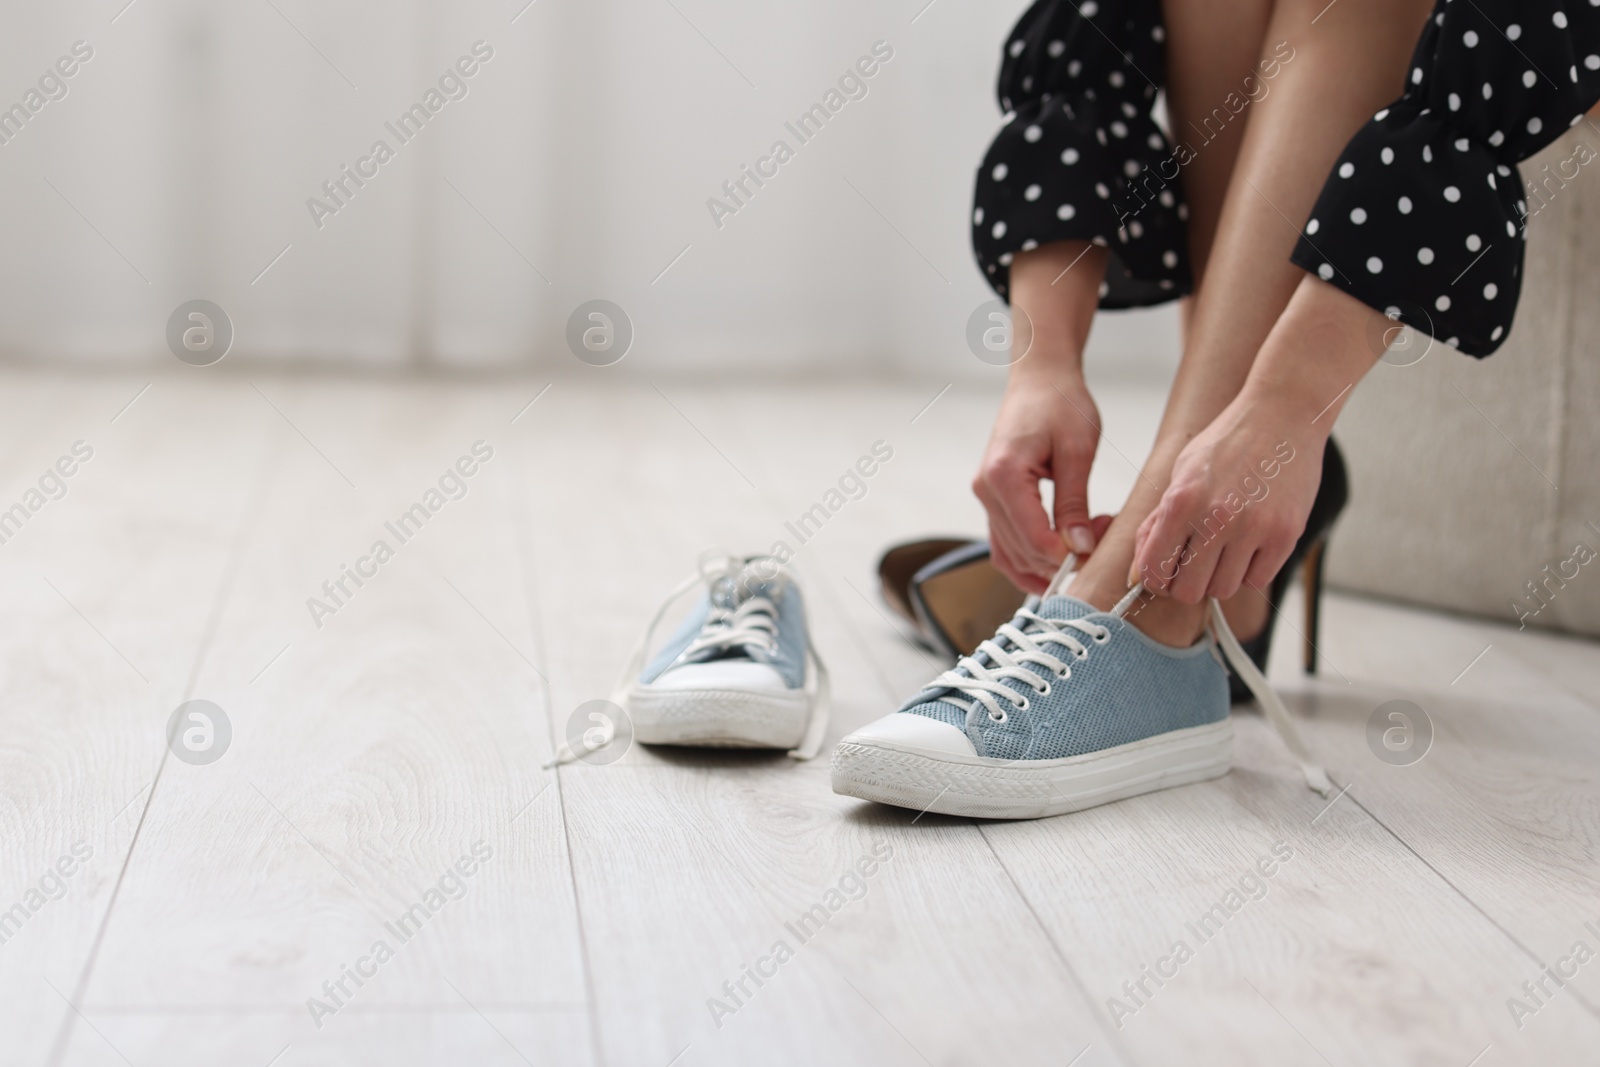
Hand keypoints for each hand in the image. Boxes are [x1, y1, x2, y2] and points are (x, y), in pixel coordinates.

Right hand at [972, 372, 1106, 593]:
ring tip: (1086, 544)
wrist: (1040, 379)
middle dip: (1063, 558)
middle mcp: (986, 490)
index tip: (1096, 553)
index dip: (1066, 556)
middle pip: (1022, 551)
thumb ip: (1075, 504)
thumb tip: (1080, 548)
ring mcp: (986, 496)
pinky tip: (1056, 564)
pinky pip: (1004, 544)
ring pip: (1010, 555)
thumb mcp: (1077, 451)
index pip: (1034, 537)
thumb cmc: (1060, 404)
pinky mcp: (993, 499)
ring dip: (1047, 564)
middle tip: (1102, 537)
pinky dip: (1028, 560)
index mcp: (1003, 476)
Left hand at [1131, 397, 1326, 602]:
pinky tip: (1249, 545)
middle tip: (1193, 563)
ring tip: (1223, 549)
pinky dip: (1249, 571)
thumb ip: (1156, 524)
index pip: (1154, 570)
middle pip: (1188, 591)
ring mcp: (1255, 528)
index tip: (1163, 572)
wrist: (1282, 415)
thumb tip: (1138, 575)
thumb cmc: (1227, 443)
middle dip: (1185, 583)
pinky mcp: (1286, 535)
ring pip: (1223, 590)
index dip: (1154, 580)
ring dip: (1218, 577)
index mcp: (1181, 501)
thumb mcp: (1180, 474)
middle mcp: (1217, 517)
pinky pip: (1257, 581)